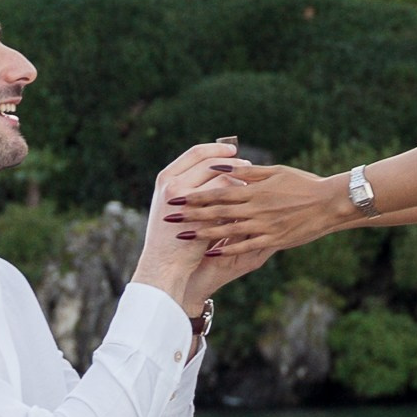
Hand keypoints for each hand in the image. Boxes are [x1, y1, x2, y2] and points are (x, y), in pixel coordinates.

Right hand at [135, 139, 248, 312]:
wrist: (164, 266)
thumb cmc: (171, 237)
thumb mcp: (175, 207)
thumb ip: (190, 188)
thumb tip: (217, 169)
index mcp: (166, 178)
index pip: (195, 153)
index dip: (215, 149)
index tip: (232, 150)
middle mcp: (172, 186)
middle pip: (210, 163)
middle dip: (232, 163)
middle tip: (247, 165)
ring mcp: (184, 202)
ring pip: (220, 179)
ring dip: (238, 179)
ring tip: (251, 182)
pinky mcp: (198, 218)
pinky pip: (226, 201)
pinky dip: (238, 198)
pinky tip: (248, 201)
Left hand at [167, 158, 355, 259]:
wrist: (329, 203)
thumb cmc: (303, 183)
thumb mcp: (275, 172)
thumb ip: (247, 172)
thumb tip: (222, 167)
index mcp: (255, 190)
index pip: (219, 192)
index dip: (197, 196)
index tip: (178, 197)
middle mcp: (256, 208)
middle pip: (217, 212)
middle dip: (192, 215)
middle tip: (171, 217)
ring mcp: (264, 225)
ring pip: (227, 230)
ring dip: (204, 233)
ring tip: (184, 236)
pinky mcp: (273, 239)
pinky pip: (246, 246)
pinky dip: (227, 250)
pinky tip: (212, 253)